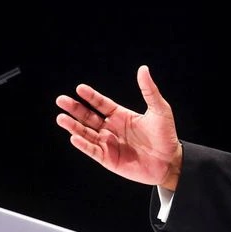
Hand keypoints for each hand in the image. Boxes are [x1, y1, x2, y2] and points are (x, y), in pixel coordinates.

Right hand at [55, 65, 182, 188]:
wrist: (170, 162)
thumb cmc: (166, 135)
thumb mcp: (159, 110)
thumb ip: (149, 91)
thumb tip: (143, 69)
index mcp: (121, 115)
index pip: (101, 103)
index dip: (90, 96)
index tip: (79, 88)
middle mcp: (111, 128)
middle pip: (88, 117)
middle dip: (75, 109)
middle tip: (61, 100)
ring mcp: (108, 144)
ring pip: (86, 133)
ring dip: (73, 126)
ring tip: (61, 118)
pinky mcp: (109, 159)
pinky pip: (93, 151)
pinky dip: (83, 145)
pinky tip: (74, 137)